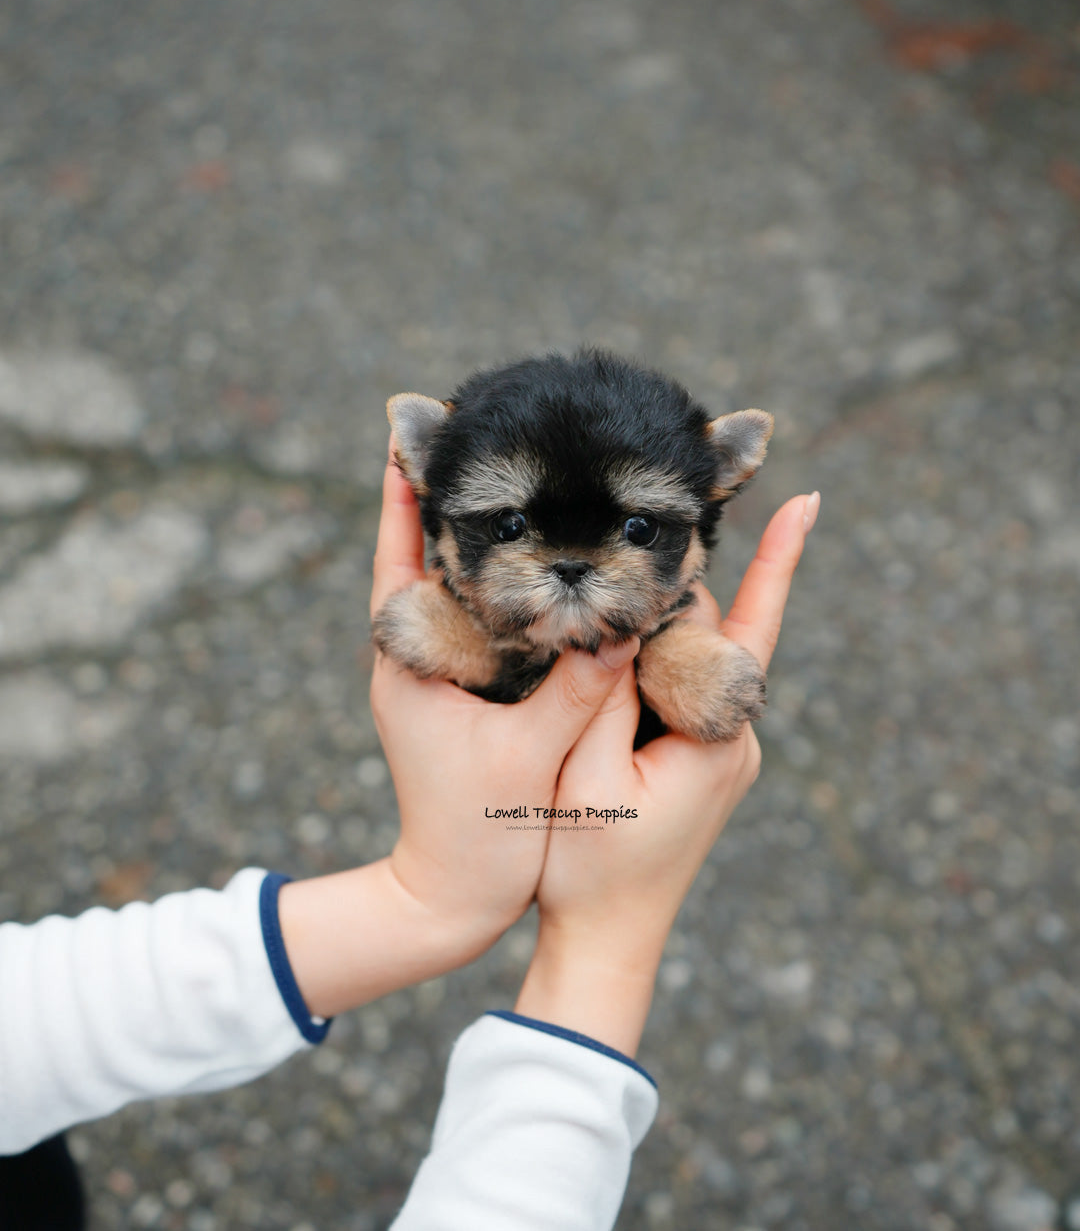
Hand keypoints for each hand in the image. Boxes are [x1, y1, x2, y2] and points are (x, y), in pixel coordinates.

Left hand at [368, 440, 637, 957]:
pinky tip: (541, 564)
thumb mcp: (532, 761)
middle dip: (444, 497)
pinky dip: (503, 584)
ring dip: (475, 537)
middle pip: (420, 557)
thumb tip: (621, 626)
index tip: (410, 428)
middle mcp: (416, 660)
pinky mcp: (463, 694)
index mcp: (411, 664)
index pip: (396, 558)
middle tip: (470, 431)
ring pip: (453, 587)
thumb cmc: (479, 839)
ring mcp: (438, 676)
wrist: (451, 900)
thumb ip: (577, 692)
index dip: (403, 493)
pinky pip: (482, 621)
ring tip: (509, 480)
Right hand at [515, 492, 819, 1054]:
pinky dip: (657, 659)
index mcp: (717, 738)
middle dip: (682, 583)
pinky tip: (620, 634)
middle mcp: (734, 740)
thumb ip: (601, 692)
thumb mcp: (581, 774)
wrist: (605, 942)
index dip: (776, 563)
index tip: (806, 502)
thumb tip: (619, 618)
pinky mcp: (699, 762)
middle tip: (645, 515)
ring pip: (694, 661)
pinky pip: (683, 691)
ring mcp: (720, 754)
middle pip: (712, 635)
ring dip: (661, 623)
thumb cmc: (587, 868)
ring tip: (623, 563)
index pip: (745, 629)